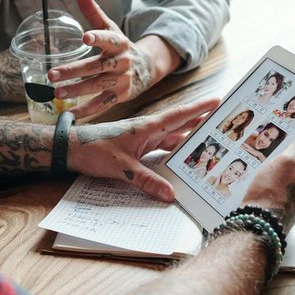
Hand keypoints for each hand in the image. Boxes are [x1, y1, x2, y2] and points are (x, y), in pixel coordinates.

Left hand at [49, 0, 179, 117]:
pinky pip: (102, 104)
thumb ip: (94, 13)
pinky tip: (70, 113)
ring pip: (97, 86)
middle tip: (52, 74)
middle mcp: (121, 62)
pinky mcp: (120, 95)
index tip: (85, 36)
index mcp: (119, 43)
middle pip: (95, 66)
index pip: (108, 39)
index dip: (97, 37)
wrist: (146, 68)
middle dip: (73, 71)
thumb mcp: (111, 28)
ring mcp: (121, 80)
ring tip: (57, 92)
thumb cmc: (120, 47)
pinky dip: (87, 110)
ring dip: (76, 90)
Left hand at [69, 97, 220, 201]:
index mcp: (147, 128)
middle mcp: (147, 131)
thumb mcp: (121, 168)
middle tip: (222, 120)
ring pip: (171, 138)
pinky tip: (181, 159)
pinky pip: (160, 149)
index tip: (217, 100)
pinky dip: (172, 152)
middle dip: (200, 122)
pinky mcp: (135, 148)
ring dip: (188, 138)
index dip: (199, 109)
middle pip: (180, 125)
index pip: (178, 116)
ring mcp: (142, 139)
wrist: (71, 148)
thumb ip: (146, 180)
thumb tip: (171, 194)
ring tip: (210, 140)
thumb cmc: (94, 150)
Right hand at [242, 122, 294, 230]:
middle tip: (273, 145)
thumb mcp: (290, 160)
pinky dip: (272, 176)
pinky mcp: (283, 201)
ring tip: (265, 160)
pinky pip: (280, 182)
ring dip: (278, 164)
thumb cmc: (273, 193)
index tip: (288, 127)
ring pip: (288, 171)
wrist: (258, 224)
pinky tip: (262, 176)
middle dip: (287, 151)